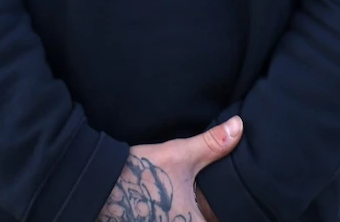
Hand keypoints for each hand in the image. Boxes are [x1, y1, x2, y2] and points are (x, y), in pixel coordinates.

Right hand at [97, 115, 241, 220]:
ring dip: (187, 214)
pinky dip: (173, 215)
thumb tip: (239, 127)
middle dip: (205, 212)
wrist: (100, 182)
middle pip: (202, 221)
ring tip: (181, 199)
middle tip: (200, 198)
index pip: (219, 221)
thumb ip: (212, 144)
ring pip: (185, 221)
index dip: (221, 214)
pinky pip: (170, 221)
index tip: (217, 205)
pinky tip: (168, 205)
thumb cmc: (142, 172)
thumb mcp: (180, 155)